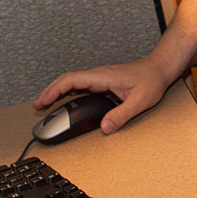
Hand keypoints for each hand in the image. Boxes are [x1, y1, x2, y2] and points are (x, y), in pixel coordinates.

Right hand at [33, 58, 171, 133]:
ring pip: (72, 82)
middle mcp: (99, 75)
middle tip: (37, 105)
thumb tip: (104, 128)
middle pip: (67, 80)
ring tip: (45, 104)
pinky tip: (64, 101)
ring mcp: (100, 78)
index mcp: (103, 77)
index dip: (55, 90)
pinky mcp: (103, 83)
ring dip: (57, 91)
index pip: (72, 80)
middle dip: (50, 91)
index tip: (43, 100)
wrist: (159, 69)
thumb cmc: (151, 80)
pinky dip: (68, 93)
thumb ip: (122, 114)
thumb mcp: (140, 101)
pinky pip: (80, 86)